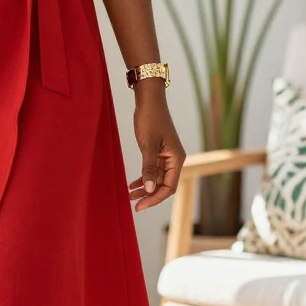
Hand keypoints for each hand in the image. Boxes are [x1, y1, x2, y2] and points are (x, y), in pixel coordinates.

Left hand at [128, 92, 185, 210]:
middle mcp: (174, 160)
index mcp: (176, 159)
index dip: (154, 198)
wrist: (149, 99)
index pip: (168, 187)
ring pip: (156, 178)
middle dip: (148, 195)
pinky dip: (144, 177)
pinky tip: (133, 184)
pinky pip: (152, 170)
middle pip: (163, 185)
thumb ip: (149, 168)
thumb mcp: (148, 145)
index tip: (140, 206)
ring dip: (144, 187)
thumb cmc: (150, 119)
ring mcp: (166, 156)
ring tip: (129, 195)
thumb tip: (149, 190)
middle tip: (132, 203)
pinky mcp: (158, 151)